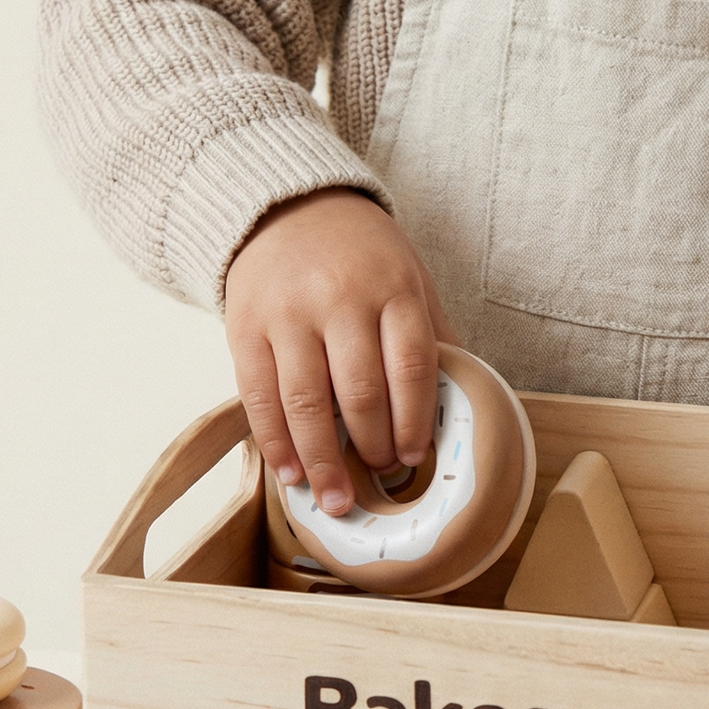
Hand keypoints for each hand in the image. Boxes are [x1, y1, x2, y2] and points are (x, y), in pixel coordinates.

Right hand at [224, 190, 455, 515]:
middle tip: (379, 479)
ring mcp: (289, 314)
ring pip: (306, 403)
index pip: (412, 368)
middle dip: (373, 448)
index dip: (414, 422)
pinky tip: (290, 473)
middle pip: (361, 392)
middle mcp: (340, 300)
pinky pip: (259, 397)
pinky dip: (276, 443)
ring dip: (322, 463)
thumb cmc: (359, 254)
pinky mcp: (246, 327)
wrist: (286, 208)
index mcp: (392, 288)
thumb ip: (432, 333)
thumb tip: (462, 399)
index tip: (413, 456)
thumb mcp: (409, 276)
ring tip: (335, 500)